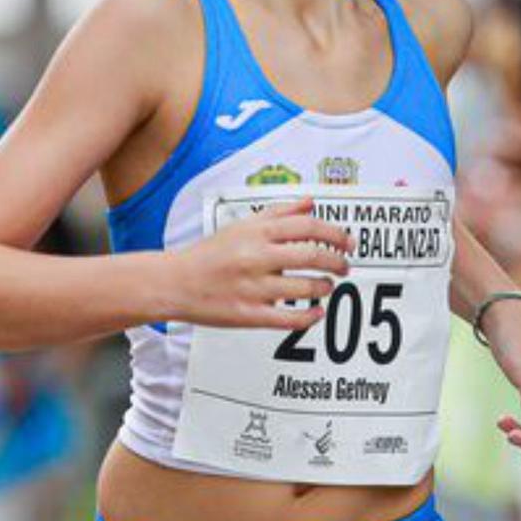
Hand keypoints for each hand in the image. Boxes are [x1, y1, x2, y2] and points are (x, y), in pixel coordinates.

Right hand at [168, 199, 352, 329]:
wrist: (174, 283)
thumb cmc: (209, 254)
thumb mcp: (242, 225)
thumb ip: (278, 212)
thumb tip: (311, 202)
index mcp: (255, 232)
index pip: (307, 226)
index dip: (334, 233)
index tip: (346, 241)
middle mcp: (256, 257)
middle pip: (312, 255)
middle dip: (336, 261)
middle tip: (343, 266)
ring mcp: (253, 287)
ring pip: (305, 287)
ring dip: (324, 287)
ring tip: (326, 286)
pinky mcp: (249, 314)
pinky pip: (289, 318)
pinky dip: (310, 316)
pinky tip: (317, 312)